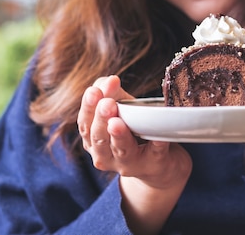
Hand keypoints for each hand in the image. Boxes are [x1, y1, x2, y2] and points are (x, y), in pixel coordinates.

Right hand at [77, 75, 191, 234]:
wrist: (157, 163)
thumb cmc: (132, 130)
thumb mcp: (119, 108)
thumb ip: (110, 92)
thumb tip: (108, 81)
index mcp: (93, 141)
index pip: (85, 124)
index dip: (89, 107)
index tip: (94, 91)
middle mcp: (105, 156)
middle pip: (98, 138)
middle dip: (101, 119)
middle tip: (107, 103)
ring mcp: (129, 163)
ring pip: (121, 150)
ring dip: (119, 136)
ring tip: (118, 122)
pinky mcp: (153, 164)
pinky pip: (155, 153)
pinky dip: (157, 144)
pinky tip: (159, 136)